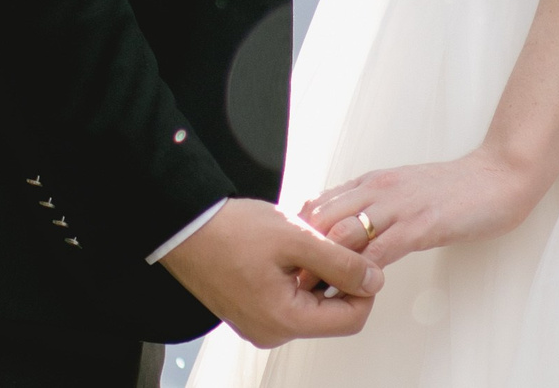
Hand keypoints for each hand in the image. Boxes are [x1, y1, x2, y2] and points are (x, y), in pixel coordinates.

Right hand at [159, 196, 383, 347]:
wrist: (185, 226)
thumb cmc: (230, 231)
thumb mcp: (297, 238)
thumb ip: (341, 262)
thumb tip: (374, 280)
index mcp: (284, 321)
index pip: (351, 319)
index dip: (366, 287)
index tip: (363, 257)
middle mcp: (272, 331)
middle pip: (332, 314)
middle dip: (340, 278)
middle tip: (332, 243)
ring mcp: (260, 323)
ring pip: (312, 304)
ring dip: (319, 274)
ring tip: (305, 243)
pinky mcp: (252, 310)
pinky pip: (290, 299)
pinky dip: (299, 275)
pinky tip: (289, 250)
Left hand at [298, 151, 540, 268]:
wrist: (497, 176)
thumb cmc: (452, 188)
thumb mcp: (402, 189)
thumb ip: (373, 204)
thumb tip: (343, 228)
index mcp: (371, 182)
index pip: (318, 205)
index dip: (301, 235)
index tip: (296, 261)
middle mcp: (378, 189)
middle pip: (322, 220)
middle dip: (306, 253)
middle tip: (297, 282)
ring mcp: (399, 206)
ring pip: (345, 235)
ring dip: (329, 266)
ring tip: (319, 291)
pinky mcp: (421, 225)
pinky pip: (381, 251)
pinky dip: (364, 272)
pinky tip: (360, 288)